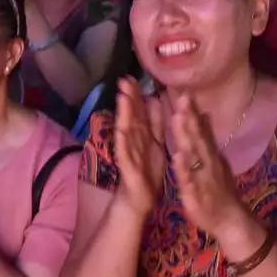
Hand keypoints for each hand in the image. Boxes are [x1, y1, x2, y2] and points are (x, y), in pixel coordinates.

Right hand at [111, 76, 166, 216]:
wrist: (138, 199)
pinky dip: (124, 141)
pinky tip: (121, 129)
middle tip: (125, 79)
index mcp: (145, 135)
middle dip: (130, 98)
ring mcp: (130, 153)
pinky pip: (126, 153)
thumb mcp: (154, 143)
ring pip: (128, 130)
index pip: (142, 112)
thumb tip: (155, 98)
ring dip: (124, 114)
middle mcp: (136, 141)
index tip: (134, 77)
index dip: (138, 95)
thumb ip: (155, 123)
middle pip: (133, 117)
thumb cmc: (146, 171)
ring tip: (122, 96)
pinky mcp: (128, 167)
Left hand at [170, 93, 250, 238]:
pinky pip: (189, 180)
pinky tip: (177, 157)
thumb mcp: (214, 160)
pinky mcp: (196, 194)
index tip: (185, 91)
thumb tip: (205, 113)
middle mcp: (207, 162)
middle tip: (182, 97)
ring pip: (193, 155)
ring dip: (186, 137)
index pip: (201, 130)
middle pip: (198, 137)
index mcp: (209, 154)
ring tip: (177, 118)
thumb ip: (208, 138)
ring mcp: (202, 177)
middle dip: (190, 117)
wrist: (229, 219)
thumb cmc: (219, 188)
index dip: (193, 112)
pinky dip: (184, 169)